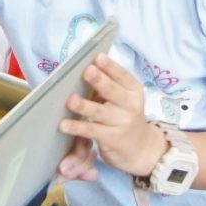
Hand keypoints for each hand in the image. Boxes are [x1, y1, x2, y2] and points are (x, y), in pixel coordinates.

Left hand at [57, 54, 165, 178]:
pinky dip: (77, 127)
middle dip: (99, 81)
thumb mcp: (125, 100)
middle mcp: (130, 106)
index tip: (98, 57)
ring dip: (84, 105)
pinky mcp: (111, 139)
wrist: (142, 149)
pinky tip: (64, 124)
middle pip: (113, 91)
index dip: (110, 67)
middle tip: (87, 71)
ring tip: (71, 100)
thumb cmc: (125, 117)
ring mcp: (121, 123)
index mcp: (134, 90)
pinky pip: (91, 131)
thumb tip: (86, 69)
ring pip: (100, 112)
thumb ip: (109, 86)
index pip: (123, 76)